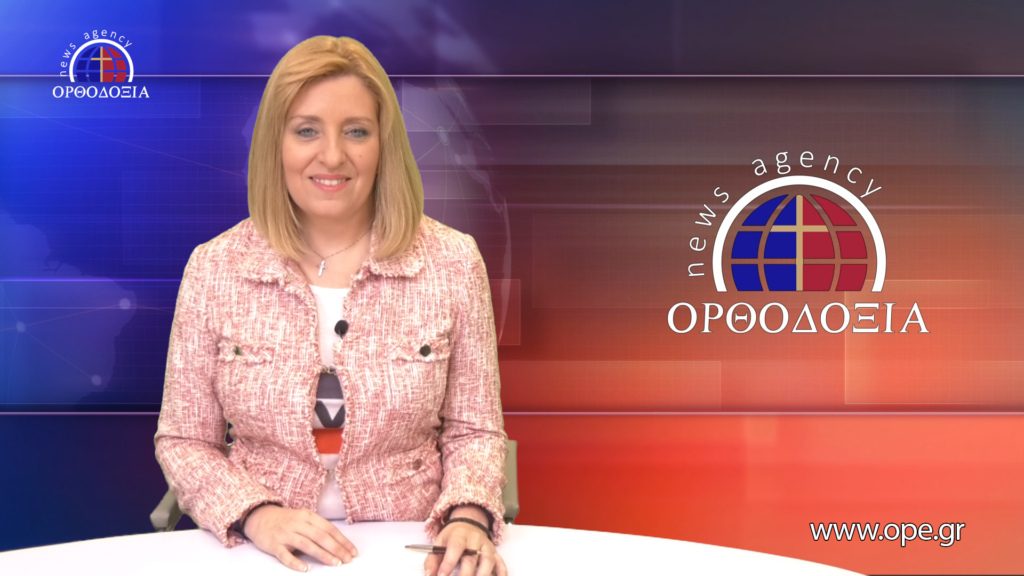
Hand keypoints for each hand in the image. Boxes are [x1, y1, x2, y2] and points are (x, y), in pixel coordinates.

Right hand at [244, 505, 358, 571]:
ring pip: (306, 544)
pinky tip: (304, 569)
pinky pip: (285, 555)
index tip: (352, 551)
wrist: (260, 517)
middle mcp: (298, 523)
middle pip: (320, 536)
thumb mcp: (304, 518)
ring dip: (322, 554)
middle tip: (347, 560)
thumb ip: (317, 528)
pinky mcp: (274, 544)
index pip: (329, 528)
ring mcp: (285, 534)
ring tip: (335, 563)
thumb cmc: (287, 521)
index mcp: (308, 516)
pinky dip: (295, 562)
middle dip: (336, 548)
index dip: (342, 540)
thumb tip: (338, 544)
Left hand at [425, 506, 506, 575]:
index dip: (449, 563)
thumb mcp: (439, 544)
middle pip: (472, 558)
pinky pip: (500, 562)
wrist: (468, 523)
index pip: (455, 548)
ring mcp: (486, 546)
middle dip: (465, 574)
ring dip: (483, 574)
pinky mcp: (494, 552)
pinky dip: (501, 572)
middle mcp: (475, 539)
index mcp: (458, 535)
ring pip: (488, 560)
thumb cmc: (452, 537)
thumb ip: (432, 561)